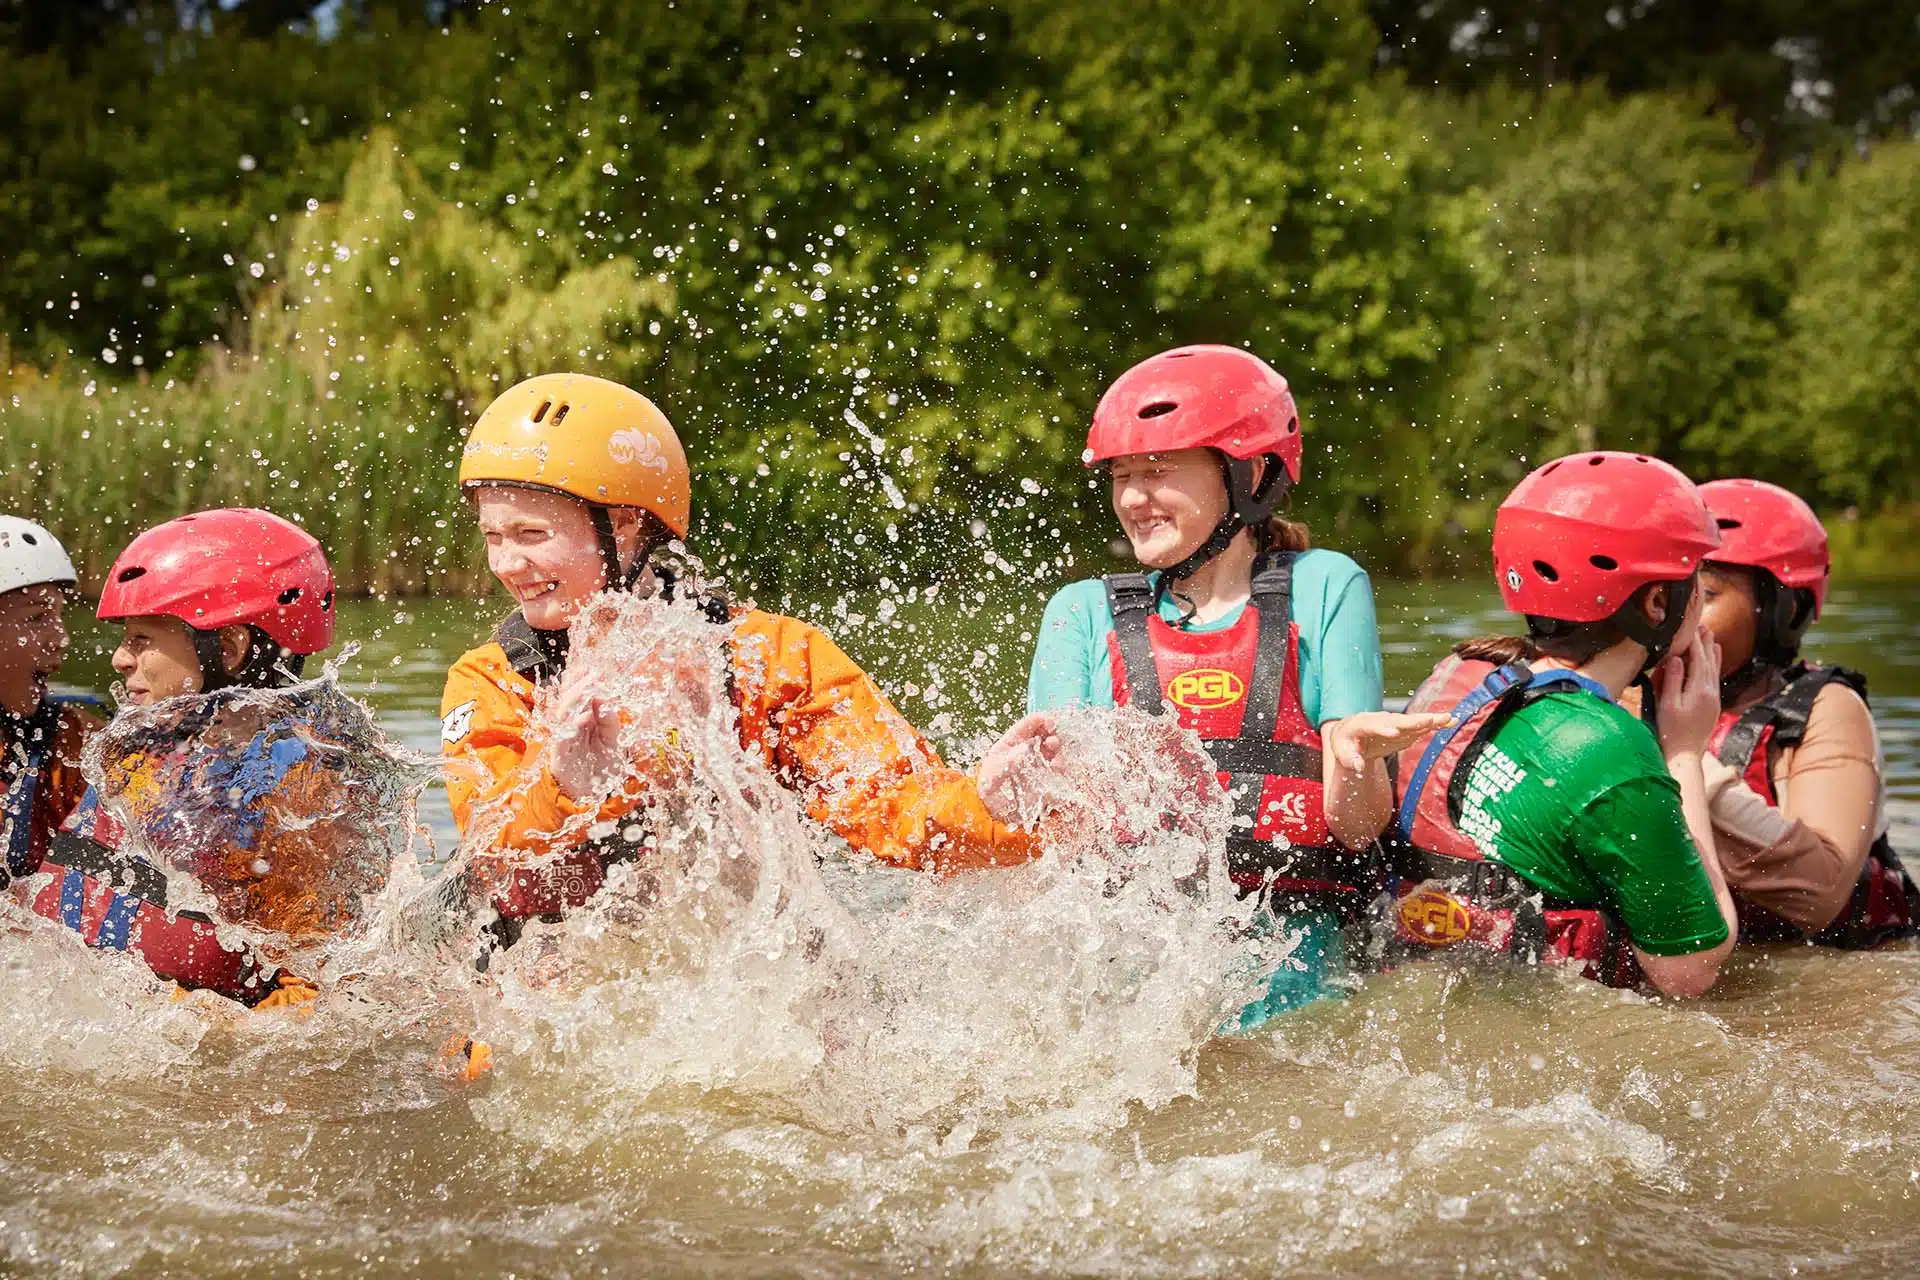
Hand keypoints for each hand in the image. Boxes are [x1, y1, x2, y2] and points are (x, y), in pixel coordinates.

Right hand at [549, 670, 626, 798]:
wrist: (588, 796)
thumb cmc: (598, 768)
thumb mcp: (612, 742)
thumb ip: (610, 722)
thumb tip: (606, 698)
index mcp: (580, 719)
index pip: (576, 694)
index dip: (581, 680)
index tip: (593, 668)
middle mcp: (569, 725)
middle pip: (568, 699)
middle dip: (579, 684)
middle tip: (594, 674)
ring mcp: (562, 738)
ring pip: (563, 713)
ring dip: (575, 699)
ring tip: (590, 689)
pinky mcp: (559, 754)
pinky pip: (562, 736)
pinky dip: (572, 726)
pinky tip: (583, 718)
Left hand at [976, 712, 1063, 822]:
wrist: (993, 812)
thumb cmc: (989, 788)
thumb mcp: (994, 773)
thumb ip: (1009, 761)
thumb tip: (1025, 749)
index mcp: (1012, 742)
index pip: (1028, 724)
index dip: (1040, 720)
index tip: (1049, 722)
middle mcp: (1027, 749)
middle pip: (1044, 734)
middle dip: (1052, 733)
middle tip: (1053, 740)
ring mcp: (1036, 762)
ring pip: (1052, 749)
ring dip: (1057, 748)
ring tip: (1055, 755)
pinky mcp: (1044, 776)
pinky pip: (1056, 767)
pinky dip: (1060, 765)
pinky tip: (1057, 767)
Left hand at [1321, 710, 1454, 772]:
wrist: (1352, 733)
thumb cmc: (1345, 744)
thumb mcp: (1343, 753)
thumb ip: (1350, 760)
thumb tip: (1358, 768)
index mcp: (1362, 724)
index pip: (1373, 725)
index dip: (1383, 728)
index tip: (1394, 732)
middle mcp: (1381, 719)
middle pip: (1397, 720)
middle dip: (1413, 721)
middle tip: (1428, 720)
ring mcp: (1395, 722)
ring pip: (1413, 721)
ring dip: (1430, 719)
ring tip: (1448, 718)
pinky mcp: (1405, 728)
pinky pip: (1421, 725)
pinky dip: (1435, 723)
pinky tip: (1451, 721)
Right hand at [1655, 629, 1721, 759]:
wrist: (1685, 755)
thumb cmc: (1671, 731)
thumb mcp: (1667, 704)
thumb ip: (1672, 679)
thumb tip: (1675, 657)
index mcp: (1699, 690)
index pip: (1698, 659)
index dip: (1694, 642)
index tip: (1690, 626)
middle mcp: (1711, 692)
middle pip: (1709, 661)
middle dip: (1705, 643)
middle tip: (1703, 625)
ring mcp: (1714, 699)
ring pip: (1715, 670)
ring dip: (1712, 652)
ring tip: (1711, 637)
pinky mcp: (1713, 705)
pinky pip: (1715, 679)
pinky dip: (1715, 665)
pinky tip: (1714, 660)